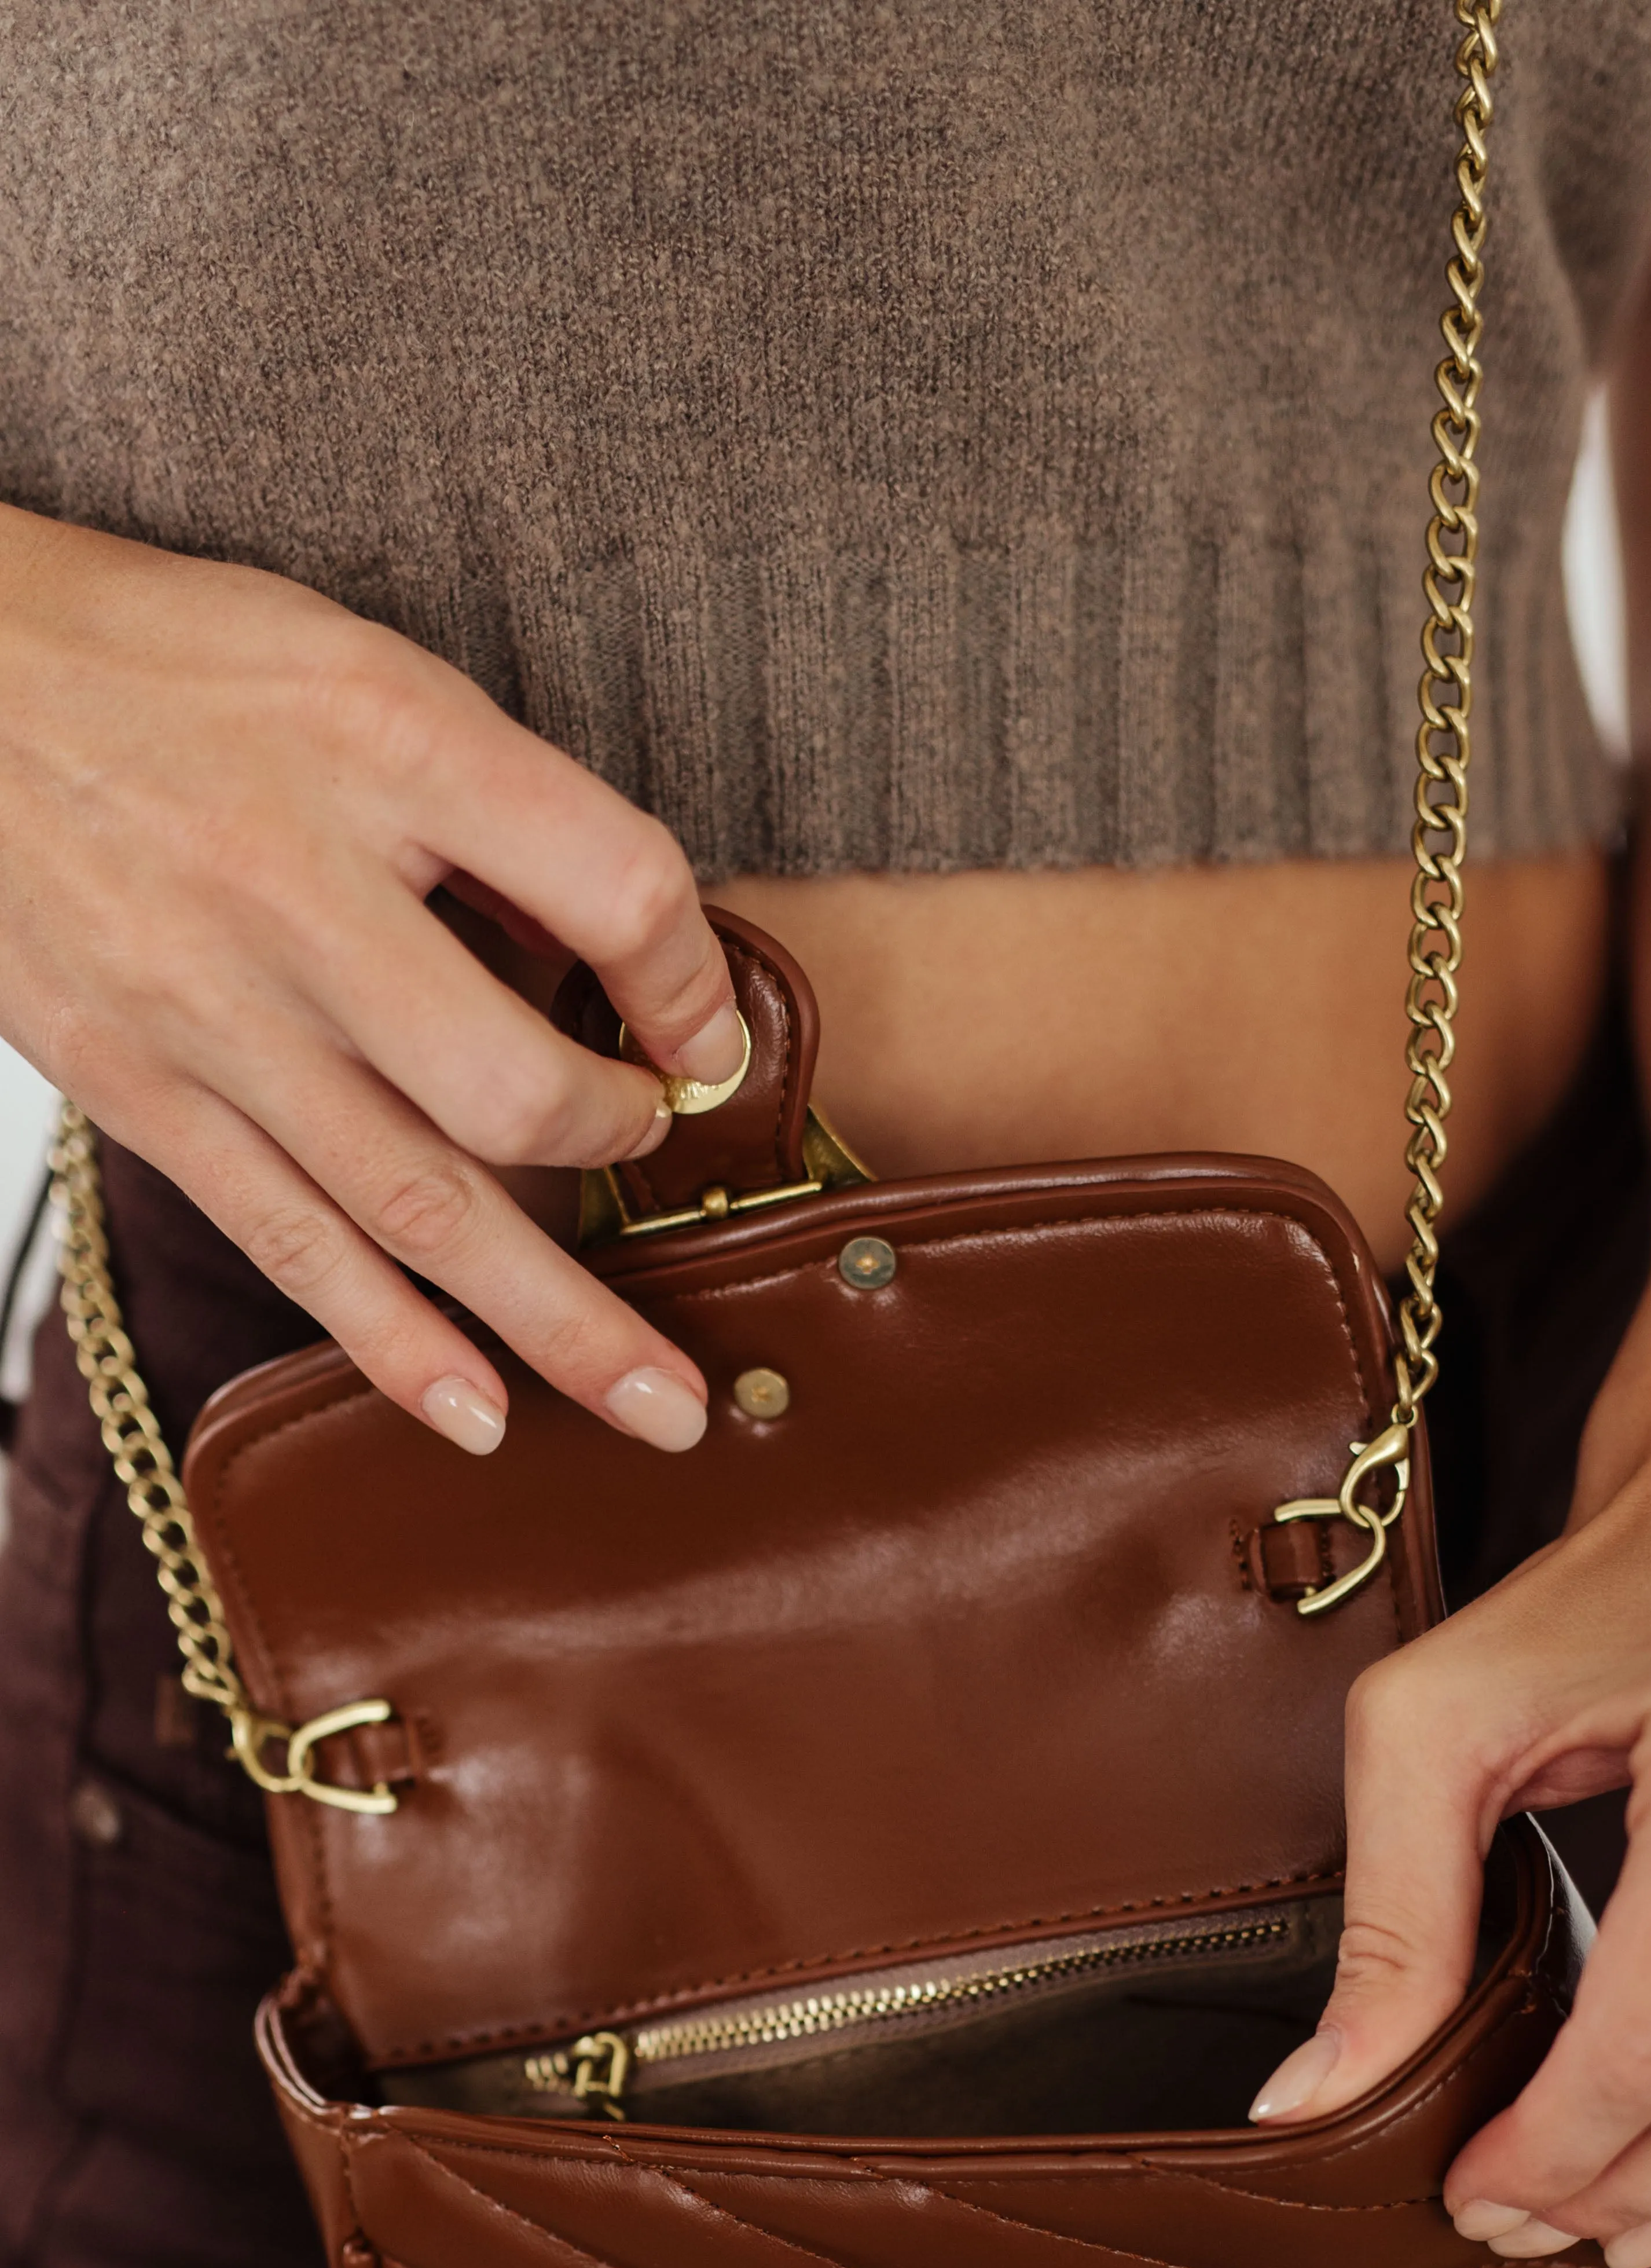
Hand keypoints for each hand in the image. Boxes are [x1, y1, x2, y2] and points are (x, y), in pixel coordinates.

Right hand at [0, 505, 743, 1452]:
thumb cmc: (172, 663)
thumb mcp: (361, 665)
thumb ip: (496, 800)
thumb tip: (626, 954)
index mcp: (385, 746)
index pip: (614, 887)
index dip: (692, 981)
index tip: (704, 1034)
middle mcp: (299, 893)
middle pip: (513, 1089)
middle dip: (618, 1153)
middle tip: (664, 1171)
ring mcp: (211, 1014)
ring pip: (417, 1206)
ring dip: (556, 1322)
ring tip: (660, 1409)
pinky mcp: (140, 1091)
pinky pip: (290, 1240)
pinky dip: (393, 1343)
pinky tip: (478, 1414)